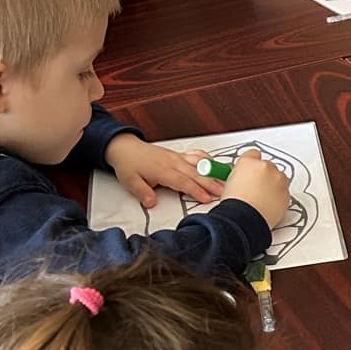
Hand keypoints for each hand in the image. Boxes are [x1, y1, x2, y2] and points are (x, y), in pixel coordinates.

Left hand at [104, 133, 218, 211]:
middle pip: (196, 174)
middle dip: (212, 183)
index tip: (207, 198)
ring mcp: (177, 157)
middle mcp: (172, 162)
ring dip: (213, 172)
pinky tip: (214, 163)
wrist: (124, 147)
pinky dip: (207, 159)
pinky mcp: (178, 155)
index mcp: (162, 170)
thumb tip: (151, 202)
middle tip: (225, 192)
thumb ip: (142, 192)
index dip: (197, 191)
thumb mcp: (130, 181)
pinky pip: (195, 156)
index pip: (183, 182)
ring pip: (199, 165)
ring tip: (226, 180)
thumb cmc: (128, 164)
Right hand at [224, 148, 293, 232]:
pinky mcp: (286, 193)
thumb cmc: (235, 205)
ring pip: (279, 177)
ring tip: (262, 198)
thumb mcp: (229, 184)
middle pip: (268, 166)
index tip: (251, 172)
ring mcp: (278, 179)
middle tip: (256, 189)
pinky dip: (279, 196)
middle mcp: (265, 167)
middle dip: (264, 175)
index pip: (253, 154)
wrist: (245, 219)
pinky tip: (269, 205)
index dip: (252, 164)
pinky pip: (284, 191)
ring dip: (273, 184)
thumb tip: (243, 178)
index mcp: (248, 162)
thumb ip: (240, 175)